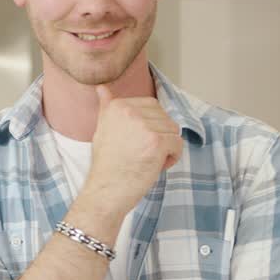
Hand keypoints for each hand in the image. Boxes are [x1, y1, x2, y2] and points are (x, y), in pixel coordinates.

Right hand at [82, 85, 183, 217]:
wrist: (106, 191)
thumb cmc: (107, 164)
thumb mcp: (102, 129)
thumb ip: (106, 107)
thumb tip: (101, 88)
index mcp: (117, 106)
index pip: (151, 106)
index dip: (151, 126)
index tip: (138, 142)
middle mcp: (130, 111)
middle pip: (164, 117)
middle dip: (160, 135)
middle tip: (143, 153)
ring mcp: (144, 126)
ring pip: (173, 130)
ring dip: (167, 147)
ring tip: (149, 160)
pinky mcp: (157, 142)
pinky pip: (178, 143)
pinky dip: (172, 157)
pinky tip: (157, 166)